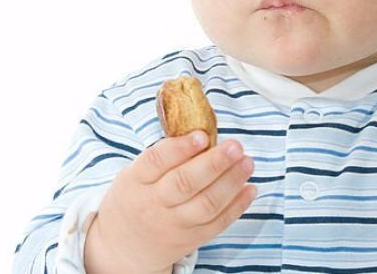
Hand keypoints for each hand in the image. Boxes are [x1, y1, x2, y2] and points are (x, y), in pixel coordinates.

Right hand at [84, 131, 256, 273]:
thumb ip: (163, 155)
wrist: (126, 248)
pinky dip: (237, 206)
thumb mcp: (135, 174)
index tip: (202, 135)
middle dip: (214, 163)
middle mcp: (154, 204)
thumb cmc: (136, 198)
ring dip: (231, 182)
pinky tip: (250, 188)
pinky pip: (217, 223)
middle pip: (185, 183)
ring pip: (206, 204)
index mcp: (136, 181)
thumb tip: (201, 128)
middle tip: (235, 146)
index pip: (156, 161)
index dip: (180, 148)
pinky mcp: (192, 239)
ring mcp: (174, 224)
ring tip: (247, 162)